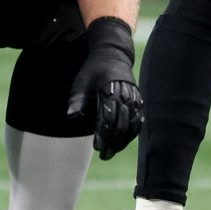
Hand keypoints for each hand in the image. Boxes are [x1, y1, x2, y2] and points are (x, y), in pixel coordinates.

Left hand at [66, 16, 143, 159]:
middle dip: (113, 142)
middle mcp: (125, 95)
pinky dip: (133, 132)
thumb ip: (77, 99)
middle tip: (104, 155)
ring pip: (132, 124)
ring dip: (123, 140)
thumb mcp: (82, 81)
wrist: (113, 54)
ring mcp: (134, 97)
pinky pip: (138, 119)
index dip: (103, 134)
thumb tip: (71, 116)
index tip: (97, 147)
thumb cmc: (94, 69)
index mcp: (110, 90)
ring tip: (112, 151)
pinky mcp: (138, 99)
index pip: (108, 117)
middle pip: (121, 124)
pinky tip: (124, 141)